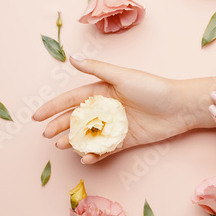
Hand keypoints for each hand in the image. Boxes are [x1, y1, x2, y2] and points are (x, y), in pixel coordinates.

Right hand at [33, 56, 190, 163]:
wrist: (179, 107)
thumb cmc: (153, 88)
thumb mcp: (122, 76)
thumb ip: (97, 69)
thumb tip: (71, 58)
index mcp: (104, 91)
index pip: (73, 99)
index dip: (54, 107)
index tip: (36, 116)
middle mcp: (108, 108)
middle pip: (78, 119)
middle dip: (61, 126)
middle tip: (47, 135)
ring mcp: (117, 125)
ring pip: (90, 135)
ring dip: (75, 141)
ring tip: (62, 146)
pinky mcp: (127, 140)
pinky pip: (107, 148)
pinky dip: (96, 154)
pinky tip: (86, 158)